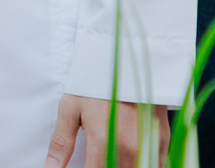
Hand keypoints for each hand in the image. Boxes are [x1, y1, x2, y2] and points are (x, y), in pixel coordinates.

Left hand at [45, 94, 169, 167]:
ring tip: (111, 155)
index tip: (81, 167)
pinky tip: (130, 157)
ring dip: (122, 166)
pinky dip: (142, 164)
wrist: (129, 56)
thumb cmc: (96, 82)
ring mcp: (149, 145)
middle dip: (104, 167)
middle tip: (97, 157)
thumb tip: (50, 167)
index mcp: (104, 142)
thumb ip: (61, 143)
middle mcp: (130, 149)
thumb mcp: (71, 108)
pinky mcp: (163, 140)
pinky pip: (156, 165)